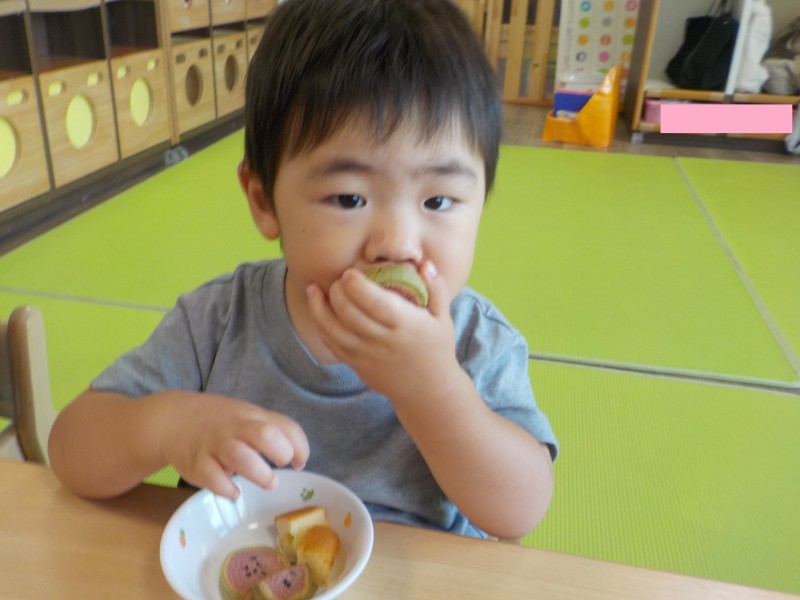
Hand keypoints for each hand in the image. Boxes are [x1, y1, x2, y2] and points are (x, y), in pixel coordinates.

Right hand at [154, 392, 309, 499]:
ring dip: (259, 473)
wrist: (173, 418)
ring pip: (240, 455)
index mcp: (253, 417)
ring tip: (268, 483)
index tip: (299, 463)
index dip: (300, 447)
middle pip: (265, 435)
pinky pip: (212, 477)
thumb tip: (295, 456)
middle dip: (281, 453)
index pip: (286, 426)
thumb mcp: (246, 417)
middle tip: (282, 467)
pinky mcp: (196, 463)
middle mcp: (235, 428)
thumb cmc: (218, 422)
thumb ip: (269, 431)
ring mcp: (215, 444)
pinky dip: (226, 488)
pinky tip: (233, 492)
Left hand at [306, 261, 458, 403]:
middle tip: (337, 279)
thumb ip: (436, 288)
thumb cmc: (436, 349)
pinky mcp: (356, 365)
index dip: (355, 285)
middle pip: (348, 313)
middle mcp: (382, 340)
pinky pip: (333, 344)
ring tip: (313, 289)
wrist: (427, 390)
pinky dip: (322, 326)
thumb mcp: (443, 317)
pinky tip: (319, 311)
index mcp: (404, 324)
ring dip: (318, 308)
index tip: (349, 272)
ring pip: (333, 329)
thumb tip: (425, 264)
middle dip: (336, 291)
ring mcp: (366, 355)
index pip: (373, 302)